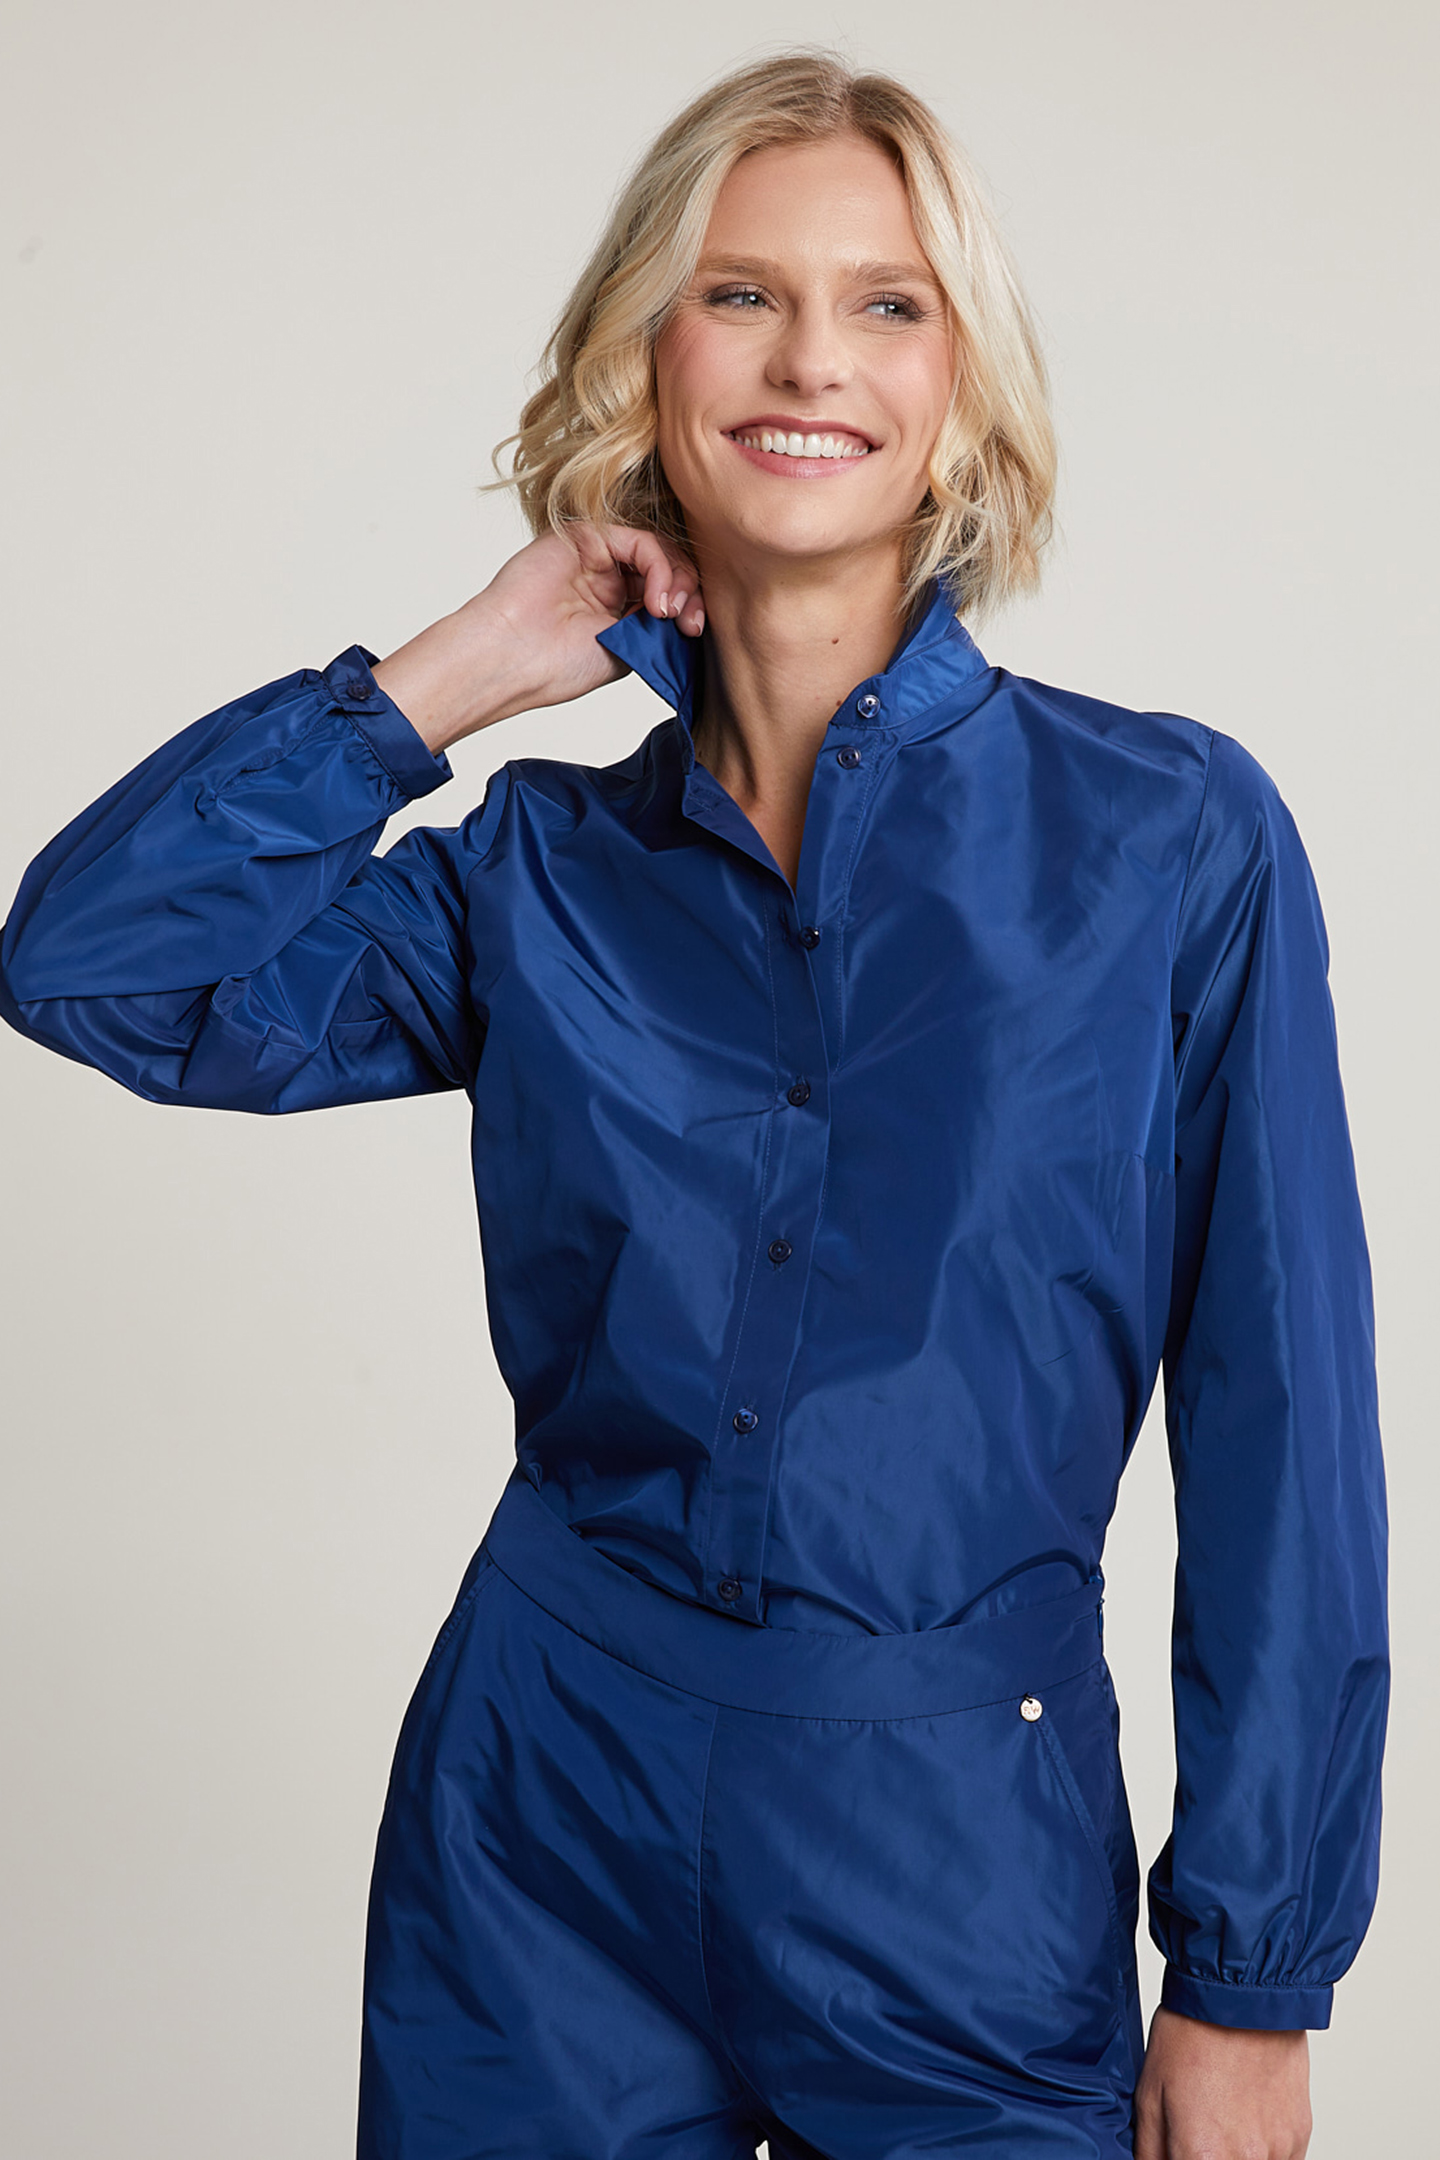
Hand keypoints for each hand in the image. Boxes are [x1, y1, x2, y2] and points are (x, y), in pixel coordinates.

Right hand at [372, 523, 704, 755]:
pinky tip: (655, 598)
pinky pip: (638, 540)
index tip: (693, 632)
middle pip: (670, 565)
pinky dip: (658, 567)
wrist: (513, 658)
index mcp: (617, 604)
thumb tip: (694, 613)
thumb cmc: (556, 665)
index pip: (668, 590)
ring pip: (658, 549)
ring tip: (668, 612)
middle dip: (690, 592)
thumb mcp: (626, 649)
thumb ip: (656, 625)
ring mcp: (597, 555)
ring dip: (677, 579)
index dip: (690, 605)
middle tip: (688, 623)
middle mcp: (608, 575)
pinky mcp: (586, 537)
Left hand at [1133, 2005, 1311, 2157]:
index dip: (1181, 2159)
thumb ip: (1150, 2152)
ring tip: (1222, 2120)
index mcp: (1202, 2156)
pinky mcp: (1299, 2136)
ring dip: (1236, 2155)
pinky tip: (1246, 2118)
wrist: (1241, 1993)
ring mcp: (1277, 2151)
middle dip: (1207, 2155)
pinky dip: (1262, 2151)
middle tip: (1199, 2131)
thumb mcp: (1149, 2094)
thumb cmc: (1193, 2034)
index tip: (1180, 2149)